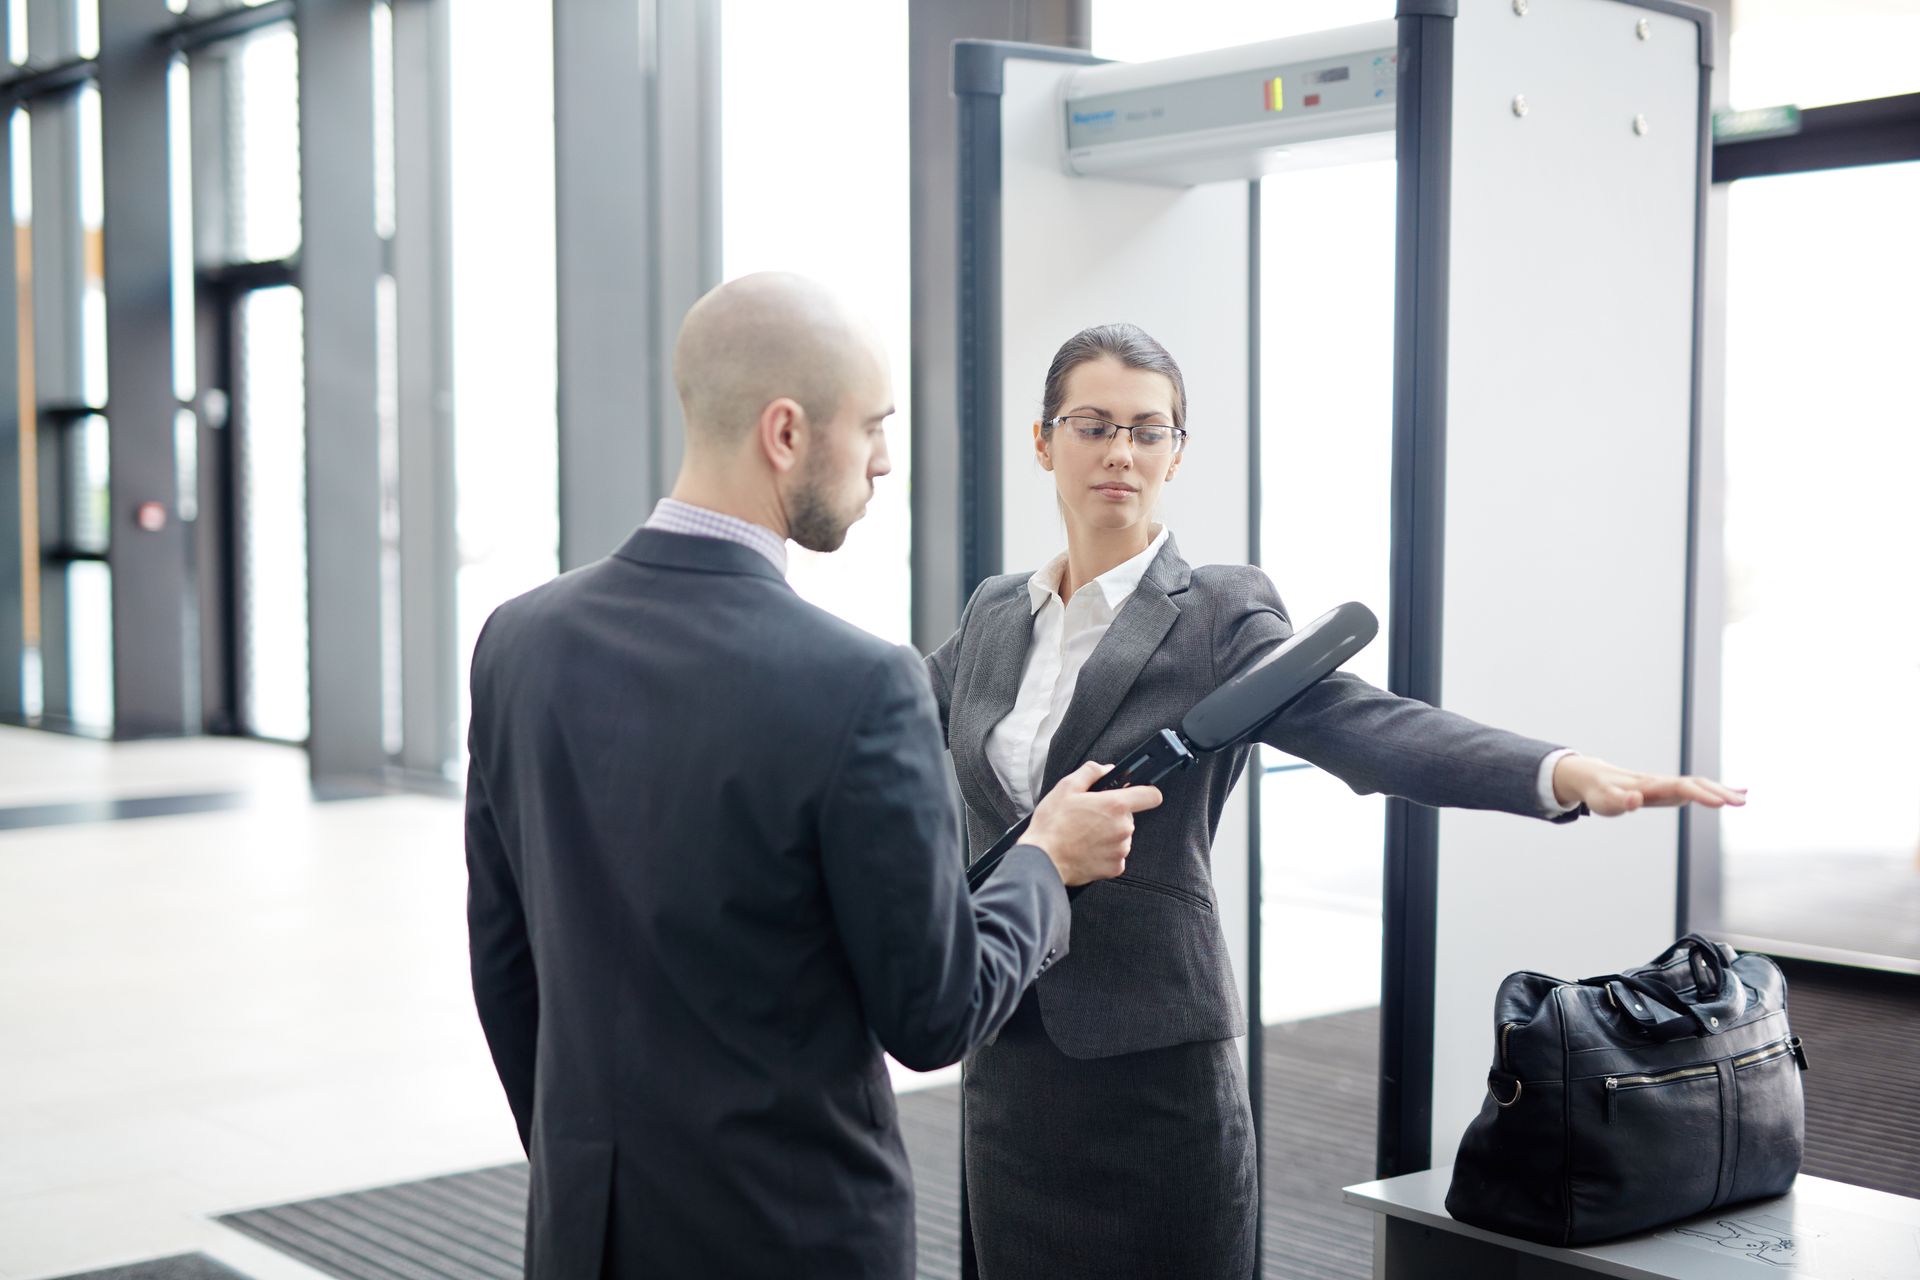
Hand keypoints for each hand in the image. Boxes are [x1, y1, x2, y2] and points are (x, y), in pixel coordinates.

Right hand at [1025, 760, 1164, 886]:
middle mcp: (1122, 828)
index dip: (1146, 792)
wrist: (1043, 859)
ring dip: (1109, 834)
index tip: (1138, 793)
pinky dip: (1105, 853)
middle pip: (1129, 816)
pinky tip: (1086, 849)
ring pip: (1122, 836)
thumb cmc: (1052, 825)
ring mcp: (1120, 850)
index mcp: (1114, 806)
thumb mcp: (1066, 787)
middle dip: (1113, 815)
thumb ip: (1091, 772)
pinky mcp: (1115, 868)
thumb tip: (1107, 769)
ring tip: (1084, 834)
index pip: (1151, 796)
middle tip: (1089, 816)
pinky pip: (1116, 855)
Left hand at [1552, 754, 1746, 816]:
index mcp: (1650, 786)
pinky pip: (1698, 788)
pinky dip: (1718, 789)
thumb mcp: (1605, 801)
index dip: (1701, 795)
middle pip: (1696, 784)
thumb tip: (1635, 800)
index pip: (1681, 788)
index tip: (1721, 803)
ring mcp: (1668, 785)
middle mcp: (1663, 783)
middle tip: (1742, 803)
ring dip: (1723, 790)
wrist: (1595, 778)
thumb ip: (1621, 801)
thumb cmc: (1599, 793)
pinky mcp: (1670, 790)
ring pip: (1700, 785)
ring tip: (1745, 800)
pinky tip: (1738, 793)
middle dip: (1720, 792)